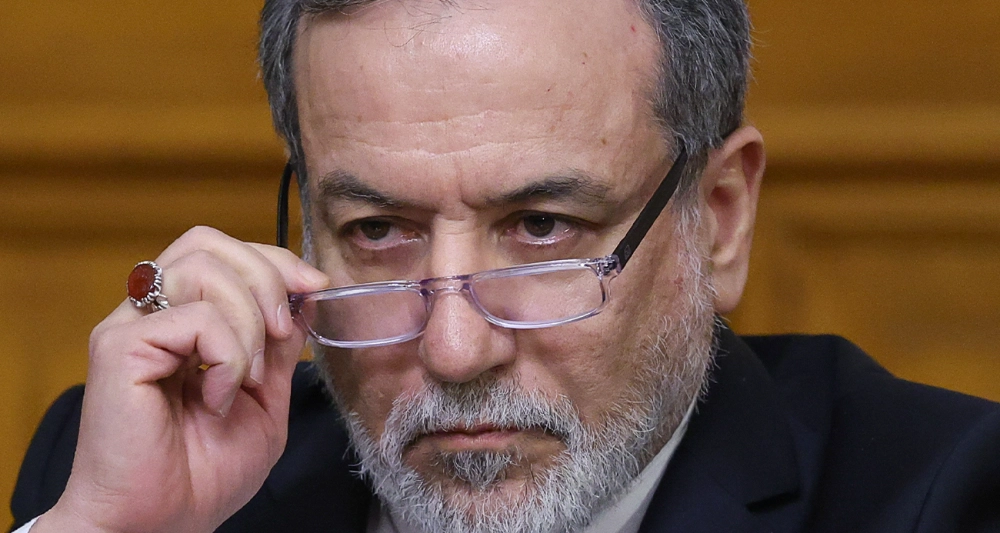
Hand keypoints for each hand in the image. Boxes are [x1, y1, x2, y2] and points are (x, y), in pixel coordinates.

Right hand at [33, 227, 329, 532]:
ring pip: (202, 268)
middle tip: (283, 330)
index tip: (315, 287)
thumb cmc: (204, 472)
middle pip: (207, 241)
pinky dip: (228, 356)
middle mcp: (151, 313)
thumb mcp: (265, 398)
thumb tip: (303, 296)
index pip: (223, 251)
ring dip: (248, 321)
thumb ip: (280, 346)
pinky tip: (217, 398)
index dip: (275, 258)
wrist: (162, 524)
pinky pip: (195, 318)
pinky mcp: (120, 348)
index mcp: (182, 319)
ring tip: (247, 376)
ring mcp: (131, 326)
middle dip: (265, 275)